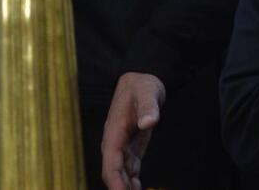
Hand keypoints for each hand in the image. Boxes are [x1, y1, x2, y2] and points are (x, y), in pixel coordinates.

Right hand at [101, 72, 165, 189]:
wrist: (141, 79)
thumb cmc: (142, 85)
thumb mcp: (147, 92)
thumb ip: (148, 107)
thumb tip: (148, 122)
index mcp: (114, 132)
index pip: (110, 162)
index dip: (115, 180)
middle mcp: (114, 141)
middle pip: (113, 171)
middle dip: (120, 187)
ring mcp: (122, 144)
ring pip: (120, 171)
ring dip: (126, 185)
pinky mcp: (131, 145)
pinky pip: (128, 166)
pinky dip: (131, 178)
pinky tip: (137, 188)